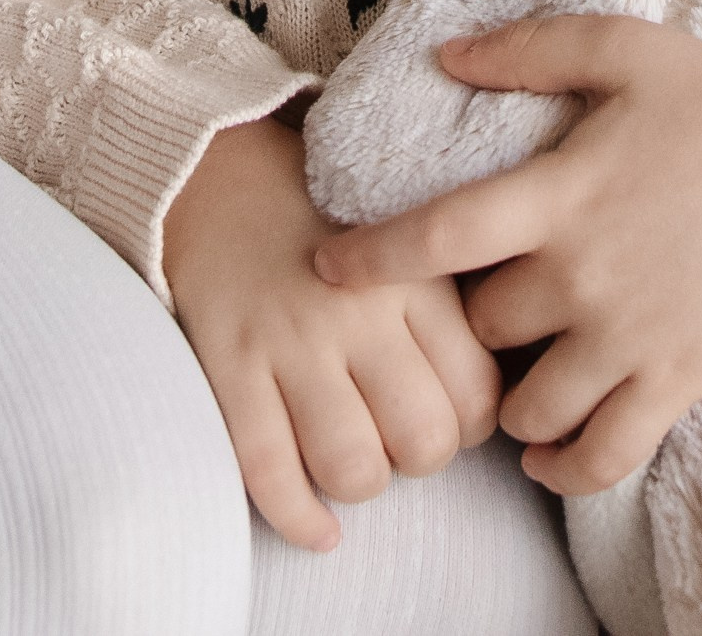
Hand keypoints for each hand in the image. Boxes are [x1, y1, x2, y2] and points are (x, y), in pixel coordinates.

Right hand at [164, 112, 503, 549]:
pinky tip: (317, 528)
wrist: (211, 172)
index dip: (470, 426)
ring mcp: (290, 342)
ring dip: (361, 484)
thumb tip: (490, 393)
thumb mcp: (399, 236)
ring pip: (352, 466)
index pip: (477, 392)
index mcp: (411, 276)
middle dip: (419, 460)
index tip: (446, 414)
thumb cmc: (319, 216)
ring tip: (354, 460)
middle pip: (423, 440)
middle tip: (397, 437)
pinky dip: (298, 518)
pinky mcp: (230, 365)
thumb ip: (444, 302)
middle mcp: (357, 311)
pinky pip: (269, 471)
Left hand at [310, 20, 701, 493]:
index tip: (323, 268)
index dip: (371, 258)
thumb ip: (528, 50)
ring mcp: (633, 338)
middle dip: (468, 320)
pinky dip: (562, 467)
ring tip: (508, 373)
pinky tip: (545, 449)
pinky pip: (601, 457)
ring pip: (527, 406)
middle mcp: (587, 274)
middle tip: (471, 305)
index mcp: (564, 192)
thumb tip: (443, 56)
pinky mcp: (678, 382)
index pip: (441, 237)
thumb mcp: (621, 48)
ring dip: (506, 398)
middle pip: (483, 327)